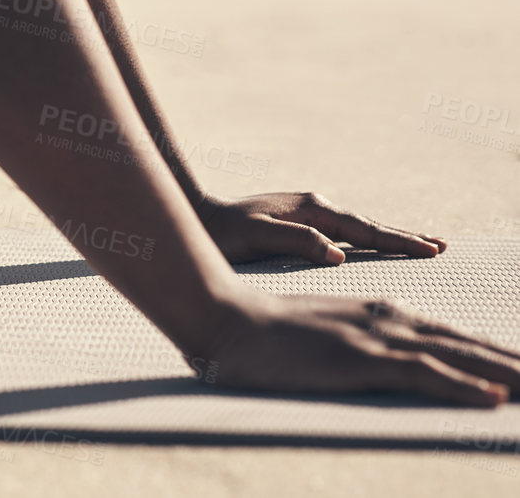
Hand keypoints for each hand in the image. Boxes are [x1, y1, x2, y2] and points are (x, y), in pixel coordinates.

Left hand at [199, 192, 445, 264]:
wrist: (197, 218)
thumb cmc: (222, 233)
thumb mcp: (256, 237)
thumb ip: (297, 242)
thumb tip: (340, 255)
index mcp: (311, 209)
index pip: (365, 230)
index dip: (399, 242)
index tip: (432, 250)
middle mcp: (314, 207)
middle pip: (369, 226)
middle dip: (405, 236)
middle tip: (442, 245)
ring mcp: (308, 213)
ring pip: (359, 229)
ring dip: (389, 237)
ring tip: (420, 244)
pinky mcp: (299, 223)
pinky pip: (344, 233)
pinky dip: (366, 240)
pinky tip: (371, 247)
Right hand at [204, 293, 518, 406]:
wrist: (223, 319)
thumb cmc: (265, 334)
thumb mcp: (325, 337)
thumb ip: (362, 345)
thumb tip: (391, 367)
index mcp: (383, 313)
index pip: (457, 338)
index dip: (500, 356)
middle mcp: (390, 319)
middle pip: (471, 344)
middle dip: (516, 364)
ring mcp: (376, 338)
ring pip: (461, 357)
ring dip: (509, 374)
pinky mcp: (360, 359)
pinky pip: (425, 375)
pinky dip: (466, 387)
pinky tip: (497, 400)